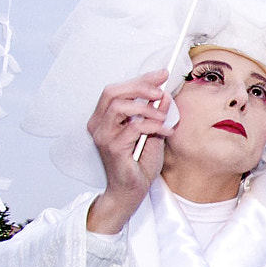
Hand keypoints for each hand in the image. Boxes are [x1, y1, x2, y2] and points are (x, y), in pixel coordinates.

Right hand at [86, 70, 171, 234]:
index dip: (140, 79)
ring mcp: (103, 136)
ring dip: (146, 108)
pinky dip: (154, 126)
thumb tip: (165, 96)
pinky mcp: (112, 148)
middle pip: (113, 92)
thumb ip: (156, 116)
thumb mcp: (152, 134)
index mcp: (104, 118)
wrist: (130, 193)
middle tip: (161, 91)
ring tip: (163, 117)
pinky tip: (166, 131)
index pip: (117, 90)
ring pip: (119, 106)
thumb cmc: (138, 165)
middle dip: (140, 86)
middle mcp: (99, 125)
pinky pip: (134, 127)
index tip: (161, 74)